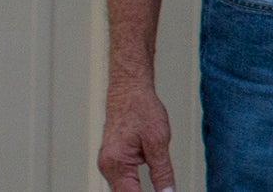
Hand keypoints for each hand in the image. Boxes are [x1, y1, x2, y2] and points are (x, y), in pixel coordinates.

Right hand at [98, 76, 176, 191]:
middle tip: (165, 190)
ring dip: (138, 189)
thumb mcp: (159, 141)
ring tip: (157, 182)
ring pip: (124, 188)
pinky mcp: (112, 159)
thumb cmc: (142, 110)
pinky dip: (135, 182)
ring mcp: (107, 163)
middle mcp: (107, 167)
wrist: (129, 91)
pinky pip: (124, 178)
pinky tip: (146, 176)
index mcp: (116, 164)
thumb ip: (162, 171)